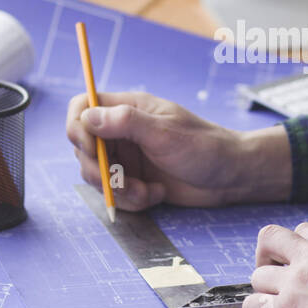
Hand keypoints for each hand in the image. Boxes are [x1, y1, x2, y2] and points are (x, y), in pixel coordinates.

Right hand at [65, 90, 289, 209]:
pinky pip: (114, 194)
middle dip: (98, 170)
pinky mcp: (134, 181)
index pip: (83, 107)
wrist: (230, 177)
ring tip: (147, 192)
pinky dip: (131, 200)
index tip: (89, 147)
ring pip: (97, 175)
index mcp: (127, 109)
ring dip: (118, 190)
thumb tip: (86, 116)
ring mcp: (127, 157)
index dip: (77, 126)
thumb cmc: (204, 146)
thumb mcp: (164, 132)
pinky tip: (156, 195)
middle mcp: (122, 132)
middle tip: (121, 180)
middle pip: (83, 147)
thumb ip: (125, 122)